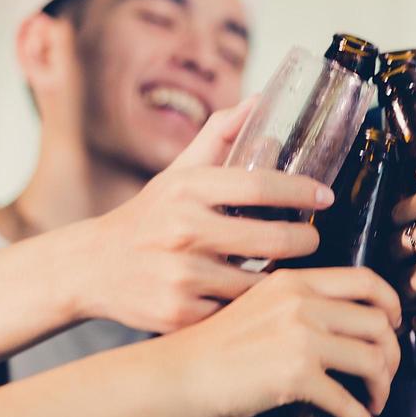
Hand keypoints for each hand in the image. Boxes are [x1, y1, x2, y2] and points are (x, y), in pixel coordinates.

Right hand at [72, 97, 335, 331]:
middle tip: (312, 239)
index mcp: (186, 190)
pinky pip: (237, 311)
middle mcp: (183, 231)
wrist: (91, 268)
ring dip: (280, 276)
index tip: (324, 196)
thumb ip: (219, 136)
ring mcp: (182, 276)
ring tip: (287, 267)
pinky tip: (255, 297)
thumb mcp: (177, 173)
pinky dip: (250, 305)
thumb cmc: (148, 217)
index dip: (299, 190)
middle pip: (271, 239)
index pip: (258, 185)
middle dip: (304, 240)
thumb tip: (260, 101)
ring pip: (259, 281)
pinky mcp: (181, 314)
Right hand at [156, 267, 402, 416]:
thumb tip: (337, 326)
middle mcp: (302, 304)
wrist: (175, 374)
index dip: (391, 304)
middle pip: (378, 323)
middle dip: (392, 353)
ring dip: (383, 385)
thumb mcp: (257, 305)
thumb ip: (295, 304)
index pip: (365, 280)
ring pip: (372, 359)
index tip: (394, 325)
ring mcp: (300, 338)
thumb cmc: (210, 347)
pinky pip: (347, 400)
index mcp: (294, 281)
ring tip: (375, 400)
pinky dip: (361, 416)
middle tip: (386, 373)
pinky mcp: (295, 377)